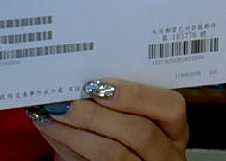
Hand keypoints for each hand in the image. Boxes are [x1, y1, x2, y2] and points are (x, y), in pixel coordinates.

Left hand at [30, 78, 188, 160]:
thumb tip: (87, 73)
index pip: (169, 108)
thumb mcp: (140, 112)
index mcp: (174, 127)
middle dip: (96, 115)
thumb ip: (121, 95)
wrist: (122, 157)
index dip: (135, 95)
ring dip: (75, 133)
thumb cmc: (131, 129)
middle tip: (66, 102)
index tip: (99, 85)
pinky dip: (67, 148)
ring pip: (113, 154)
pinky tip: (52, 131)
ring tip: (51, 115)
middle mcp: (166, 152)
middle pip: (138, 132)